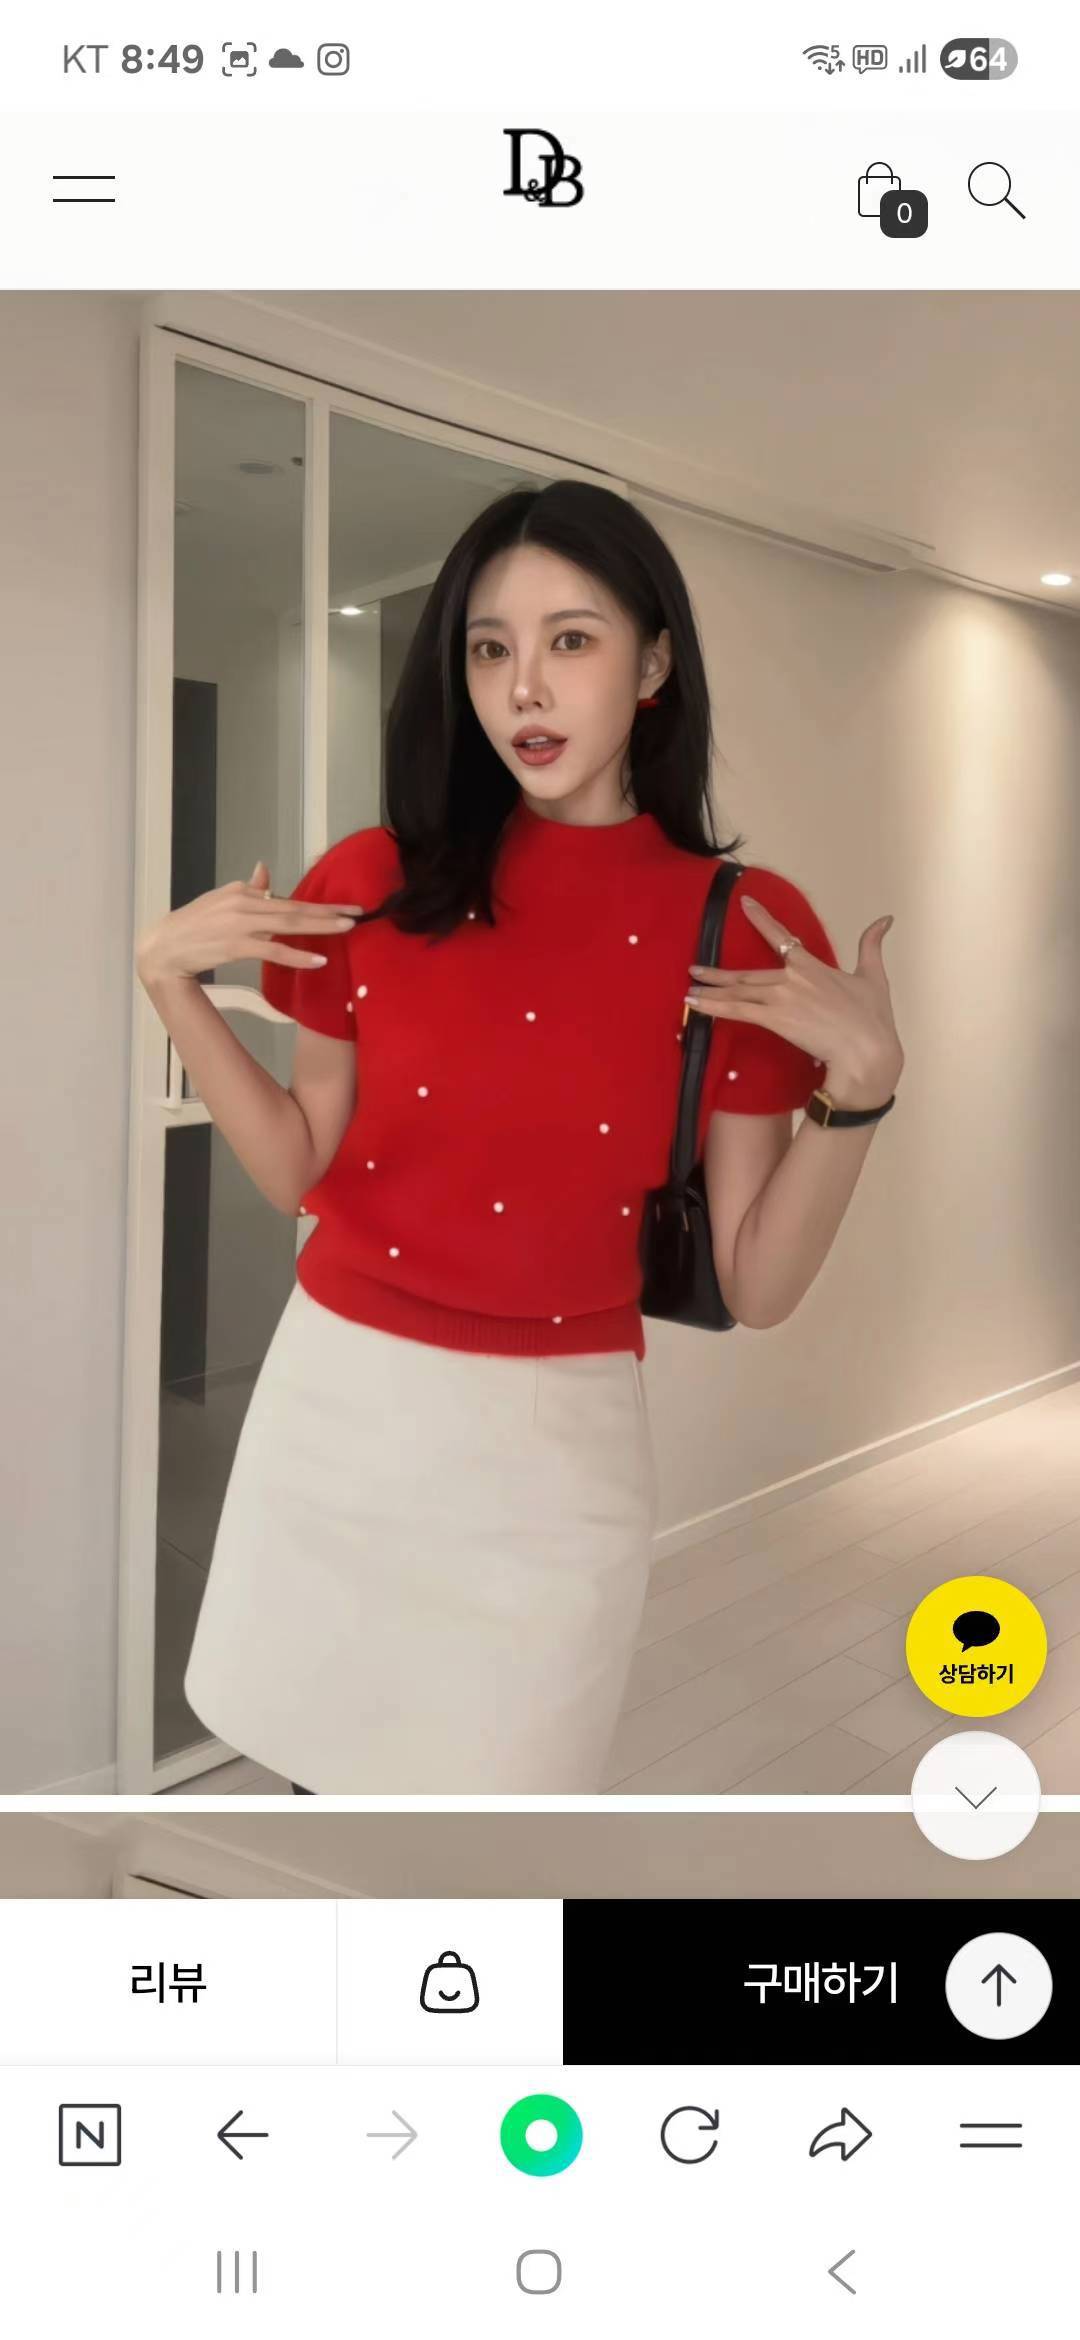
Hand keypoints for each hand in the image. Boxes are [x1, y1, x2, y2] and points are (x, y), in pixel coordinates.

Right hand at [134, 858, 363, 986]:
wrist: (164, 947)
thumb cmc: (193, 926)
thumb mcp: (221, 899)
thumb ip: (248, 889)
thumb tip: (265, 871)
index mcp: (243, 893)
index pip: (289, 899)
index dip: (320, 904)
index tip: (347, 908)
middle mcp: (244, 904)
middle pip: (295, 909)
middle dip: (329, 912)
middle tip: (358, 914)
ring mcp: (240, 924)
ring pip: (288, 925)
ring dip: (320, 927)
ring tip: (346, 929)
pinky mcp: (235, 946)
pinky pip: (273, 951)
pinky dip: (297, 955)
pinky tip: (318, 959)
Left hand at [685, 893, 903, 1097]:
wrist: (866, 1050)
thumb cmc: (872, 1018)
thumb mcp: (875, 977)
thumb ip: (872, 945)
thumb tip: (885, 919)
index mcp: (812, 965)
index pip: (781, 936)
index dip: (761, 919)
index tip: (744, 904)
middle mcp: (791, 977)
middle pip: (747, 973)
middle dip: (717, 972)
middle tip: (695, 969)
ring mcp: (780, 998)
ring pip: (738, 990)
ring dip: (710, 989)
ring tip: (690, 988)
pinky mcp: (774, 1019)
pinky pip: (736, 1010)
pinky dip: (713, 1006)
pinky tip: (694, 1005)